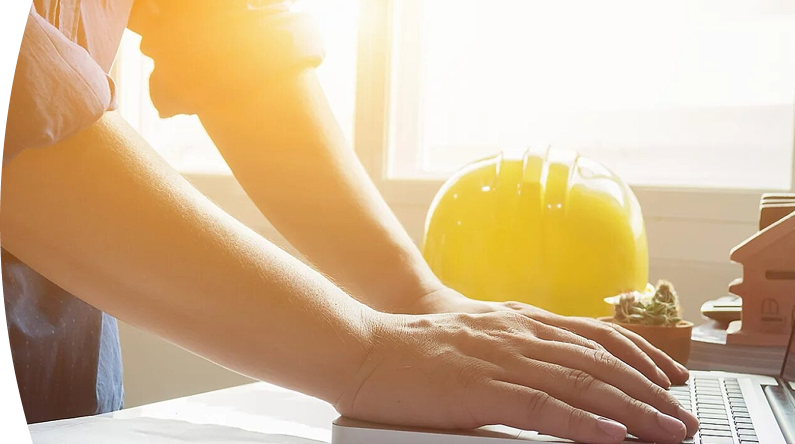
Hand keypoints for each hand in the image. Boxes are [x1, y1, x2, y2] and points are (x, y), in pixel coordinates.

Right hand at [336, 311, 696, 443]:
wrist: (368, 347)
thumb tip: (553, 365)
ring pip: (582, 384)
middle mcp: (520, 334)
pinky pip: (542, 408)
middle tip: (684, 416)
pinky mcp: (481, 390)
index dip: (640, 355)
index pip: (595, 334)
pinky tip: (611, 438)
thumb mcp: (478, 335)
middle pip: (600, 361)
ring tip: (668, 431)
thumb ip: (517, 344)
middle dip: (650, 390)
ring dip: (632, 410)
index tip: (670, 377)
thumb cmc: (418, 346)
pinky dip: (582, 424)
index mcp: (520, 320)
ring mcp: (502, 360)